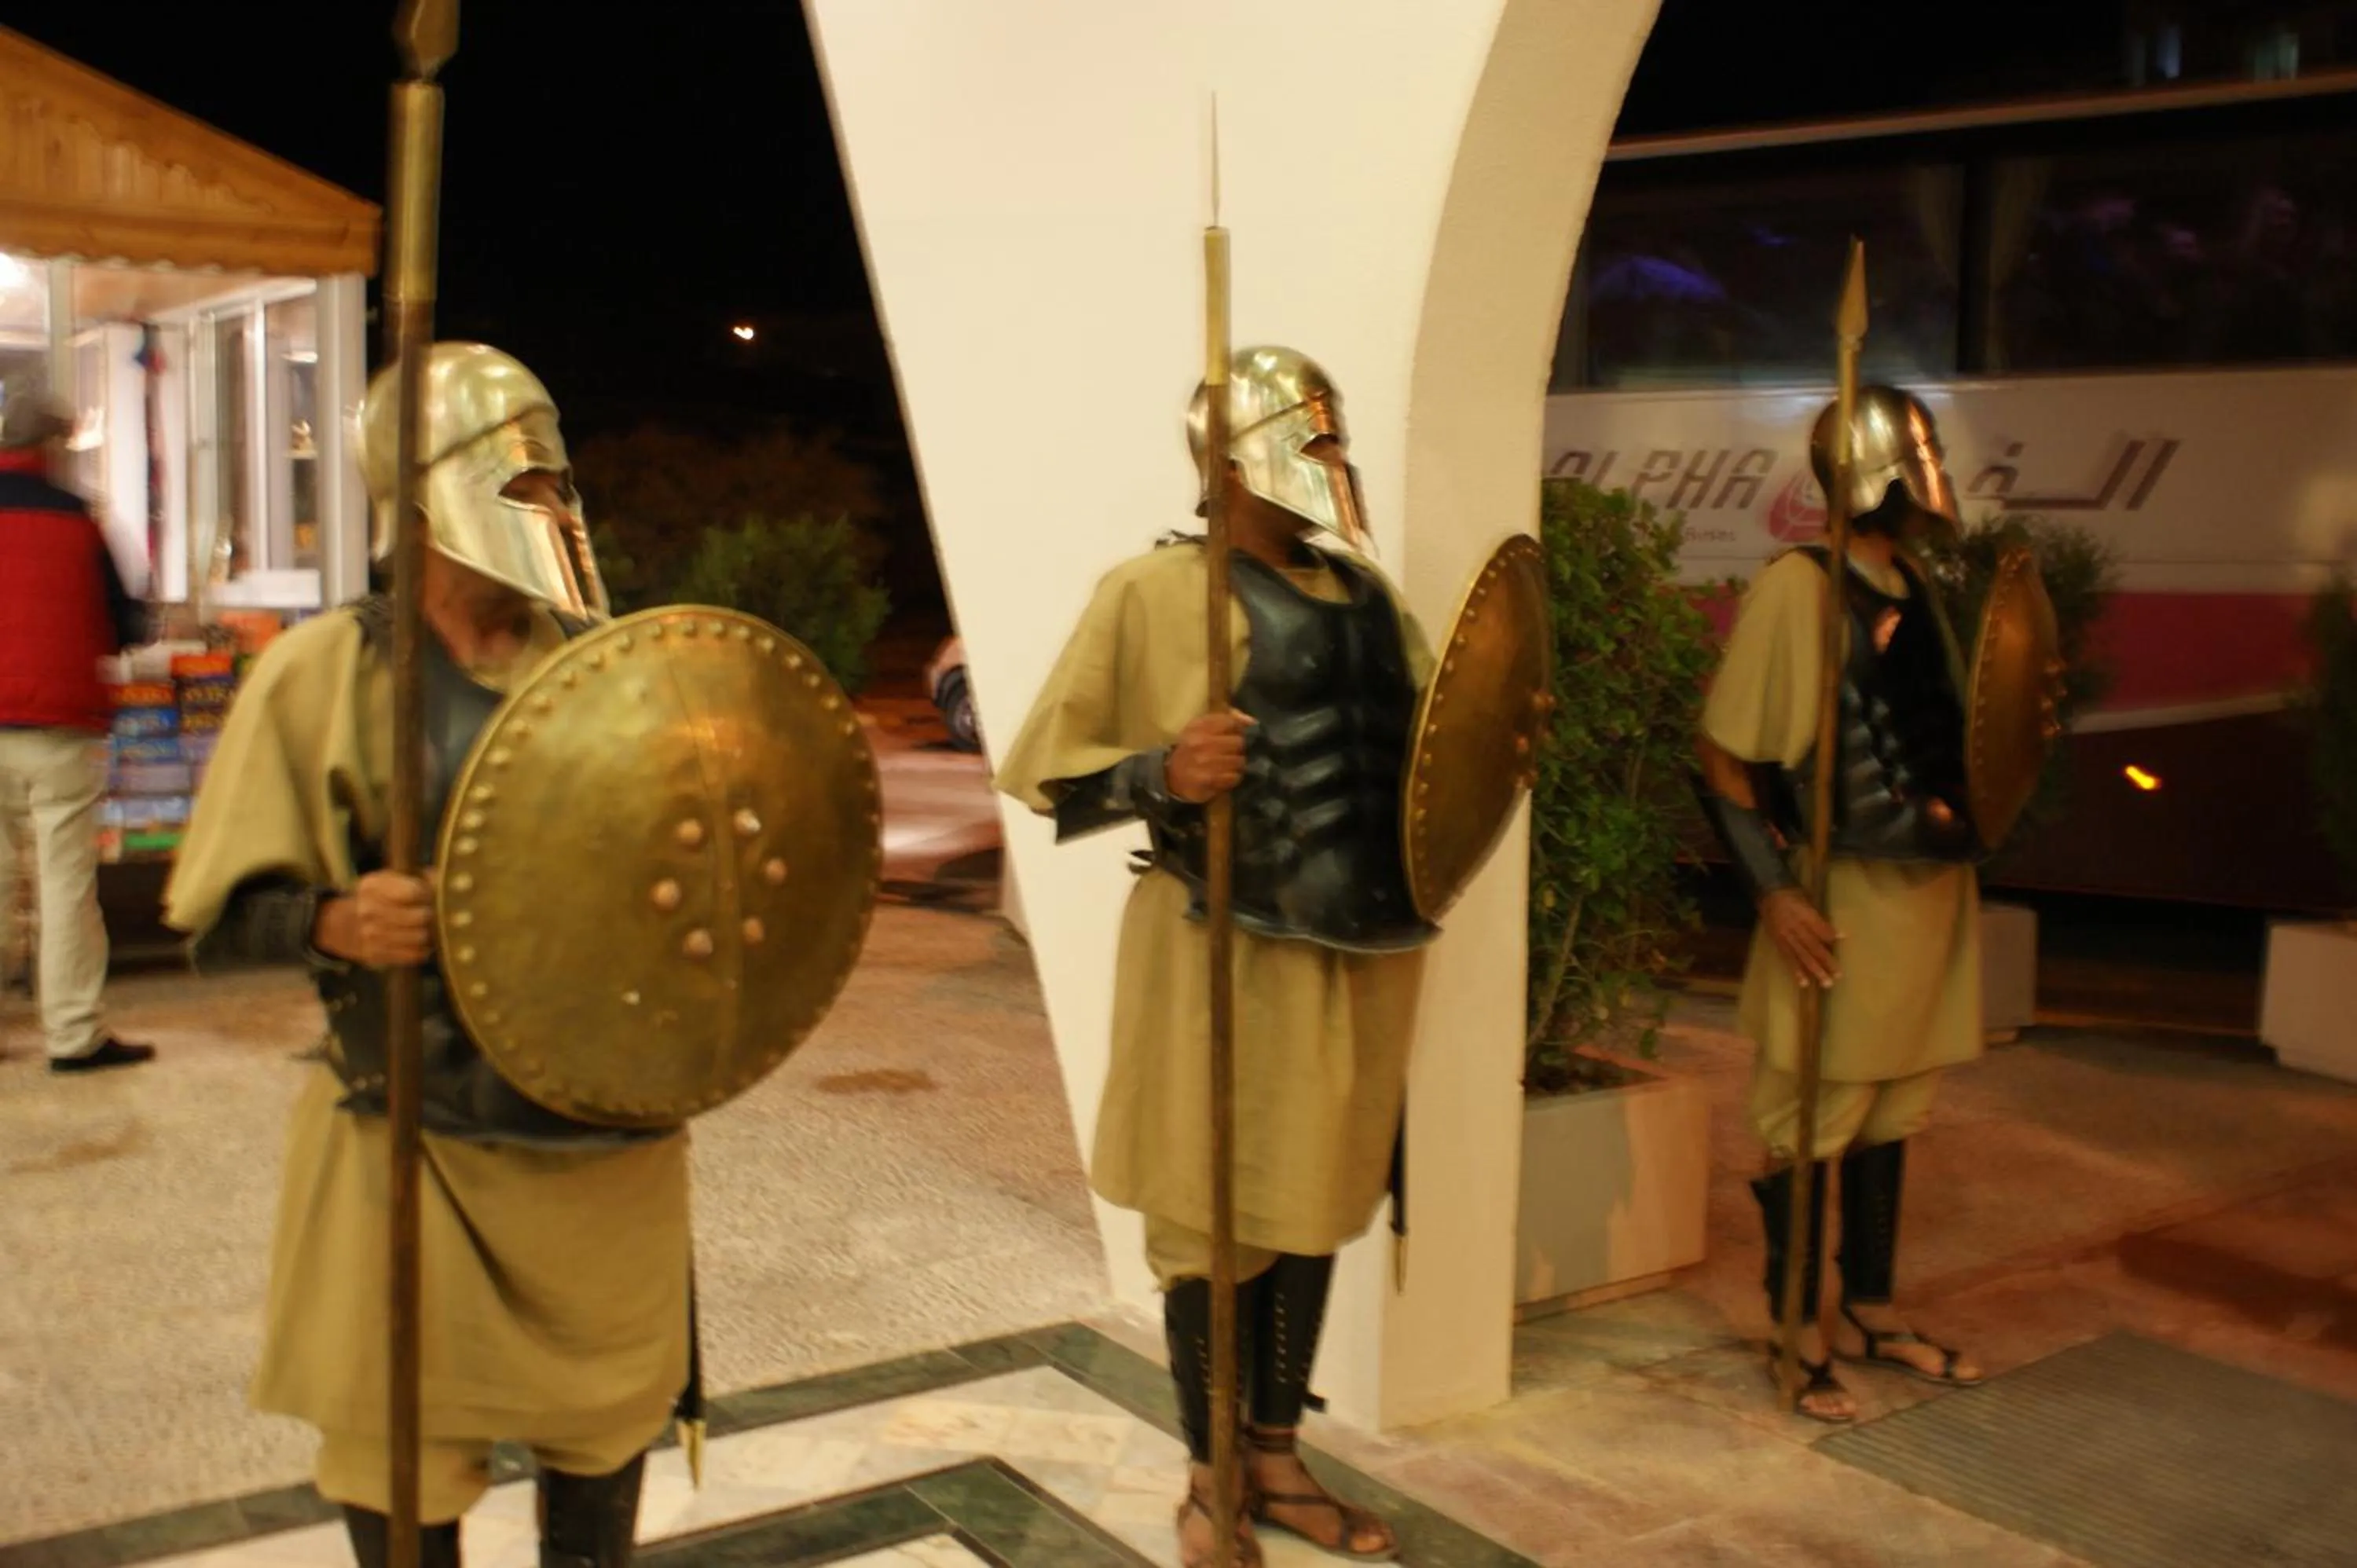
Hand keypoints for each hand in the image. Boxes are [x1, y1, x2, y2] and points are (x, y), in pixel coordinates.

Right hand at [316, 871, 436, 967]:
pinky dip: (423, 949)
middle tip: (436, 914)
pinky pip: (413, 955)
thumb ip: (423, 877)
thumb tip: (449, 882)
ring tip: (430, 927)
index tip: (431, 895)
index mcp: (372, 885)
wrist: (346, 924)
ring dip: (431, 933)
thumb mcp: (394, 878)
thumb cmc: (382, 897)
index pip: (415, 892)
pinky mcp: (375, 954)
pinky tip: (422, 942)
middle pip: (420, 917)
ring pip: (419, 937)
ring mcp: (369, 934)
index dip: (430, 894)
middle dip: (433, 915)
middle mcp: (367, 909)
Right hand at [1165, 711, 1254, 803]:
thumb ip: (1227, 719)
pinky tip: (1224, 777)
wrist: (1170, 775)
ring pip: (1239, 761)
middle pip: (1239, 742)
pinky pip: (1233, 777)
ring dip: (1237, 765)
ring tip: (1228, 766)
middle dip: (1238, 749)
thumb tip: (1251, 721)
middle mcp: (1201, 742)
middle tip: (1232, 753)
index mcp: (1199, 726)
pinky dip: (1232, 778)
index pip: (1231, 722)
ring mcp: (1205, 762)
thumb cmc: (1191, 748)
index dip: (1237, 730)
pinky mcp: (1208, 781)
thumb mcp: (1202, 727)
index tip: (1234, 735)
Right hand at [1760, 888, 1839, 987]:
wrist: (1768, 893)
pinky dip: (1796, 971)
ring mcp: (1786, 937)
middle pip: (1813, 946)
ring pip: (1802, 955)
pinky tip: (1803, 982)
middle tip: (1838, 975)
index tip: (1843, 941)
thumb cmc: (1792, 895)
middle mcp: (1795, 928)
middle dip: (1826, 961)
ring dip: (1814, 970)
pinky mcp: (1778, 943)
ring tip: (1825, 983)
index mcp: (1803, 914)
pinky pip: (1788, 958)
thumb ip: (1820, 919)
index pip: (1819, 927)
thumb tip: (1837, 935)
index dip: (1830, 934)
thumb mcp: (1808, 901)